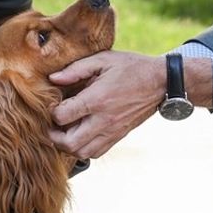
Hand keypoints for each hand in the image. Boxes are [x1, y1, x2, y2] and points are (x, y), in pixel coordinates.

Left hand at [48, 50, 164, 158]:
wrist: (160, 82)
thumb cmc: (131, 67)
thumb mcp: (103, 60)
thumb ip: (75, 69)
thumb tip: (53, 78)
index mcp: (97, 99)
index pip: (62, 116)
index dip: (52, 112)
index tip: (53, 104)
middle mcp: (103, 120)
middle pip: (68, 142)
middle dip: (54, 136)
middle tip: (51, 125)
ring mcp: (112, 131)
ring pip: (81, 152)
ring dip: (67, 145)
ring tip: (64, 132)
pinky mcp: (118, 136)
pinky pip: (96, 153)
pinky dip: (83, 149)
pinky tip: (80, 135)